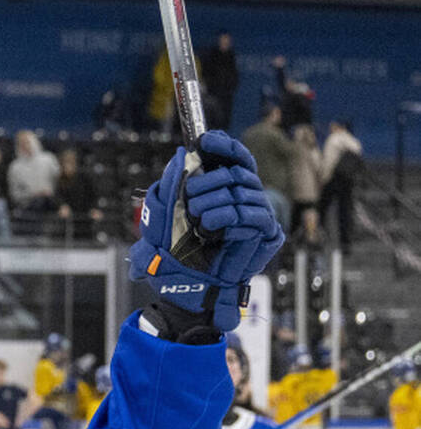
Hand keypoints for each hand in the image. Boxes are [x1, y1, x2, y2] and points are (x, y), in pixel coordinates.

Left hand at [129, 131, 283, 333]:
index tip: (204, 141)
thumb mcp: (162, 219)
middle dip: (209, 181)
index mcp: (223, 190)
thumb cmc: (175, 255)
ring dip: (213, 202)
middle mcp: (243, 198)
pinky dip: (228, 217)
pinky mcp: (265, 233)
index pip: (235, 157)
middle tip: (191, 197)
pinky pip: (252, 215)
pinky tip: (209, 227)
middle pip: (237, 172)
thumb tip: (179, 156)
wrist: (186, 288)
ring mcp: (256, 214)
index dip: (224, 146)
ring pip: (242, 191)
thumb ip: (170, 189)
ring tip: (197, 219)